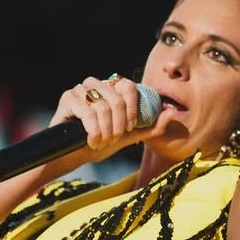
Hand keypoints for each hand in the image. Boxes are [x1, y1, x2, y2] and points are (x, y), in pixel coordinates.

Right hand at [51, 74, 169, 162]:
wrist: (74, 155)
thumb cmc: (102, 143)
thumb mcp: (130, 137)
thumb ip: (152, 126)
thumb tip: (171, 112)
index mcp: (112, 88)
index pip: (128, 86)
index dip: (133, 109)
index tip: (129, 128)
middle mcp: (96, 84)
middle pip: (117, 99)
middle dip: (118, 125)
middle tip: (112, 139)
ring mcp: (80, 89)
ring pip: (103, 107)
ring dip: (105, 131)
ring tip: (101, 142)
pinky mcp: (67, 99)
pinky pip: (87, 113)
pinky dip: (93, 132)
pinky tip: (91, 141)